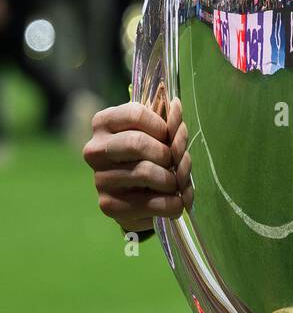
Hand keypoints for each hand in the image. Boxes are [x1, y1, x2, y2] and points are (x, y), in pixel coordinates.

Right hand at [83, 96, 192, 233]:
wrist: (140, 195)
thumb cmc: (152, 155)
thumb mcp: (158, 134)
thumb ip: (169, 123)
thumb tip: (177, 106)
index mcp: (104, 122)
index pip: (136, 114)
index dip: (162, 125)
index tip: (170, 136)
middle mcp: (95, 150)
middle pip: (137, 143)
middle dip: (167, 154)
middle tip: (177, 162)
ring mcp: (100, 179)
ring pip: (144, 172)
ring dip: (172, 179)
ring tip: (178, 183)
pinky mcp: (109, 206)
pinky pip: (150, 203)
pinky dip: (172, 204)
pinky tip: (176, 202)